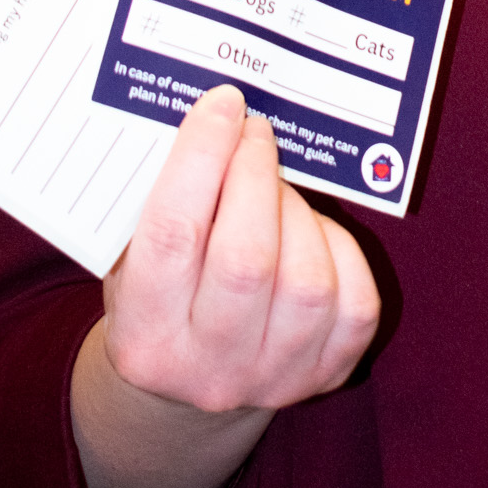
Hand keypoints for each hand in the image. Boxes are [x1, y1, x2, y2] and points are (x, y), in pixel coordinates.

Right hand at [104, 82, 379, 408]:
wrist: (195, 382)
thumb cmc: (165, 297)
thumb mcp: (133, 257)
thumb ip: (160, 196)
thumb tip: (214, 113)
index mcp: (143, 335)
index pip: (172, 236)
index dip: (201, 157)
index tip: (223, 104)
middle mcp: (207, 368)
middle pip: (246, 259)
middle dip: (256, 174)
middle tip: (256, 133)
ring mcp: (272, 378)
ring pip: (307, 279)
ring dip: (297, 212)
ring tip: (278, 189)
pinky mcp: (327, 373)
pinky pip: (355, 298)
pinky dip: (338, 248)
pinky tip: (311, 231)